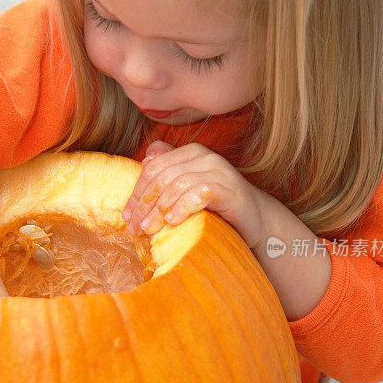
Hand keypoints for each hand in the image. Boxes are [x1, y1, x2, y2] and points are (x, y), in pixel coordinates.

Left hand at [122, 141, 265, 247]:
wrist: (256, 221)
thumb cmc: (217, 208)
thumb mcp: (189, 189)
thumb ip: (170, 173)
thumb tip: (145, 160)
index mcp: (191, 153)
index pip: (154, 168)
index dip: (137, 193)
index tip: (126, 216)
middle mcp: (205, 157)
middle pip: (163, 177)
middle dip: (144, 205)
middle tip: (134, 229)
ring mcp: (220, 171)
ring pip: (178, 185)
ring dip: (159, 210)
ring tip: (149, 230)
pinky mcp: (230, 189)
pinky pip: (199, 193)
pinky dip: (182, 207)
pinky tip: (173, 222)